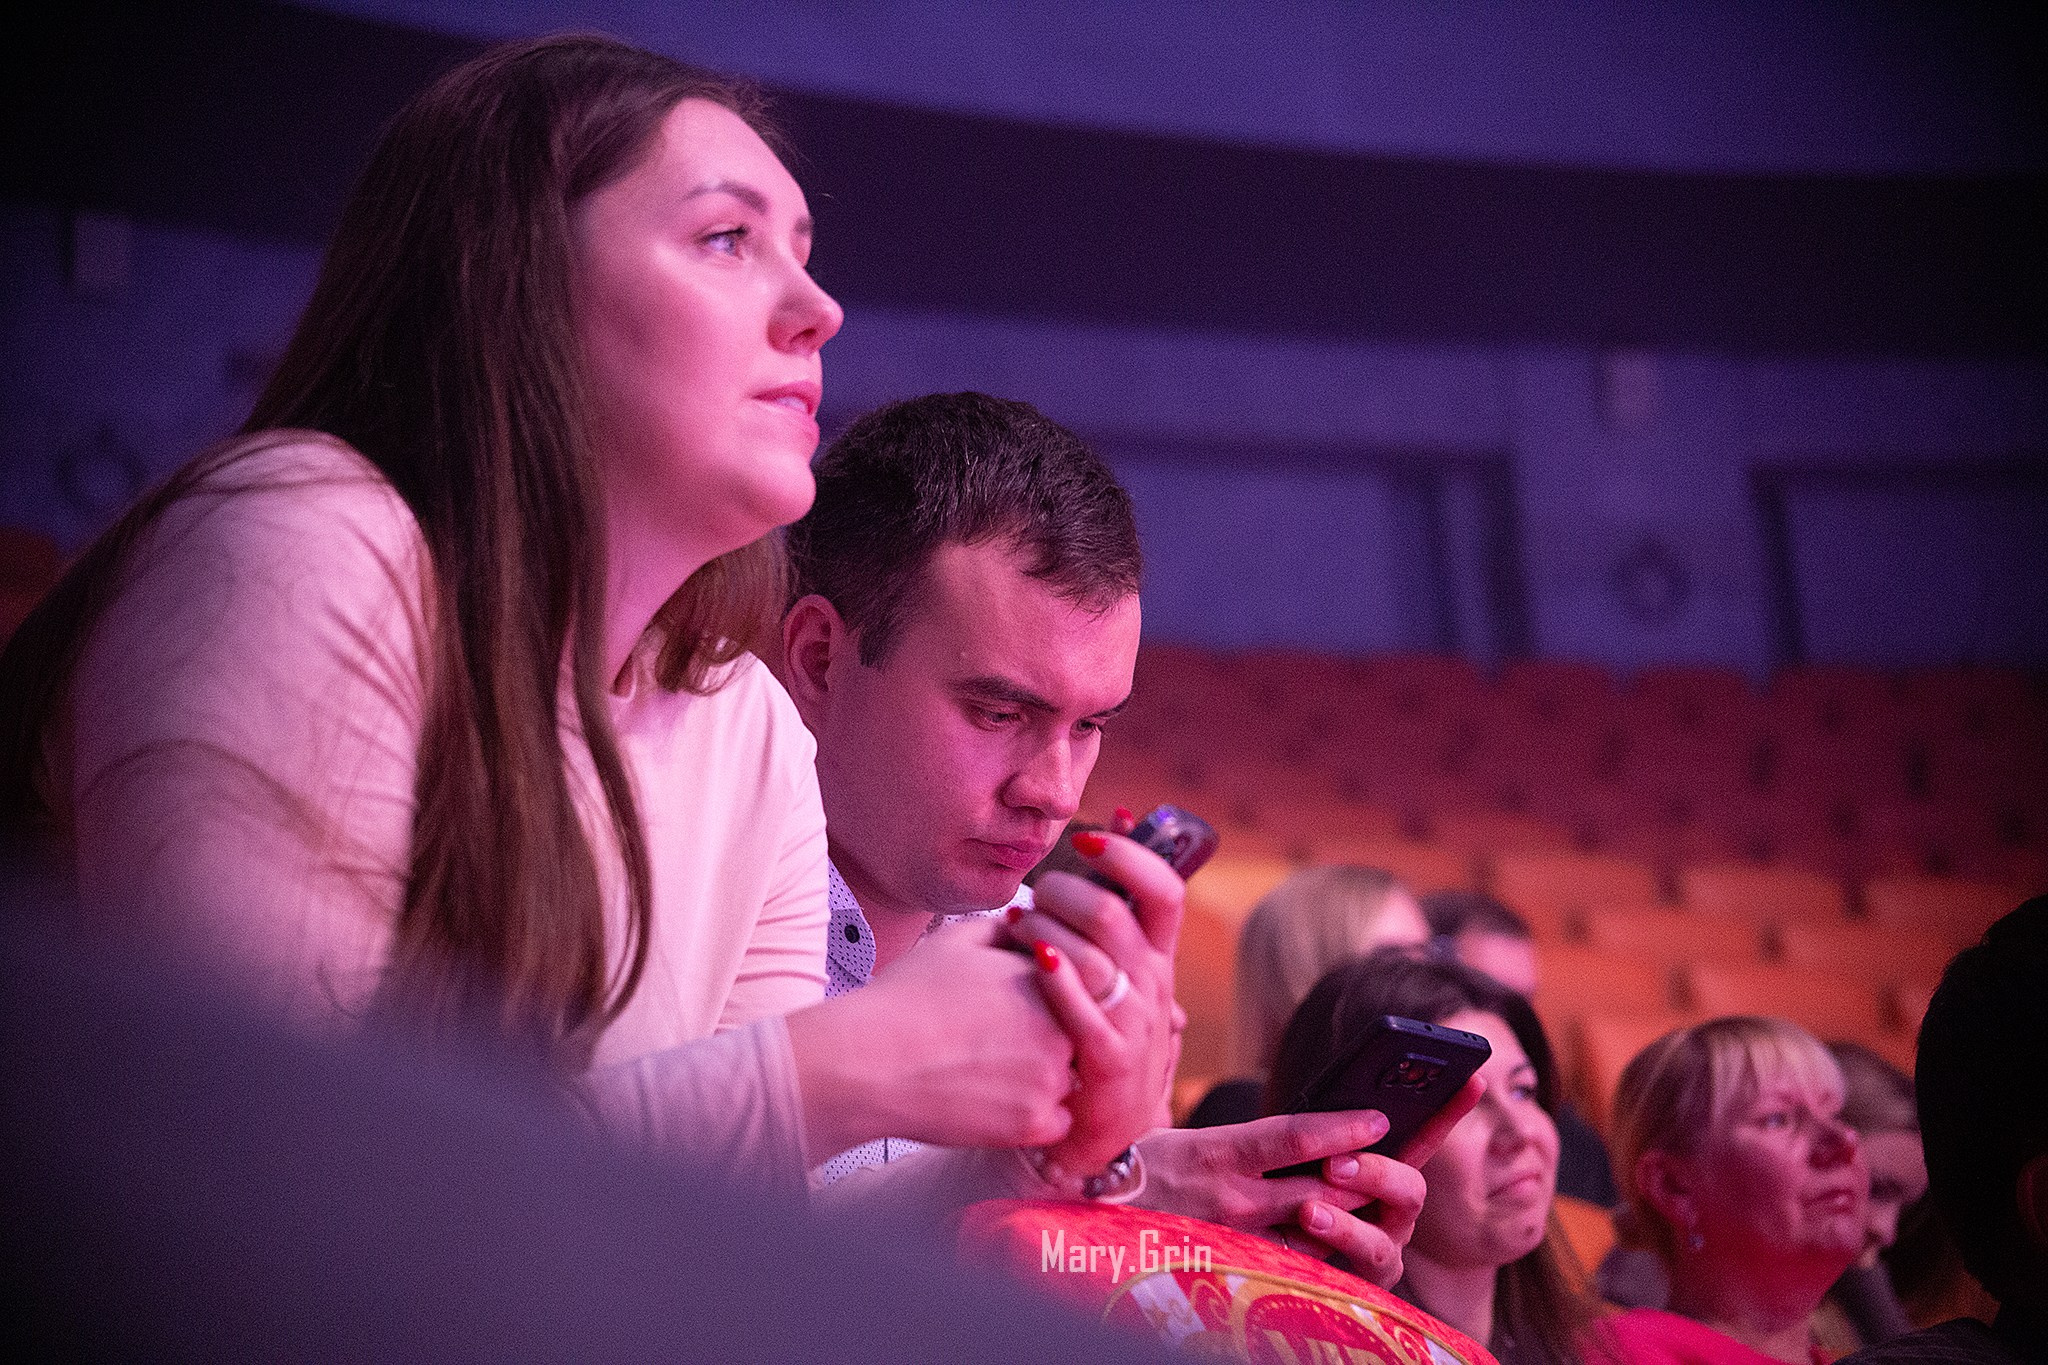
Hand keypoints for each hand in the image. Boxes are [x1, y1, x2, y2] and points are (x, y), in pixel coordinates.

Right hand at [786, 919, 1074, 1163]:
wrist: (867, 1061)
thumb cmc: (905, 997)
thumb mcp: (956, 940)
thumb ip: (1007, 929)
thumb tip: (1036, 926)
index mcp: (1049, 976)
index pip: (1078, 986)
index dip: (1047, 998)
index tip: (1013, 1010)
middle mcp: (1061, 1024)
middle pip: (1080, 1033)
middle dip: (1050, 1038)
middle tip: (1002, 1043)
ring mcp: (1050, 1077)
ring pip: (1072, 1079)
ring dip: (1045, 1078)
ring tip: (993, 1072)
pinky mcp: (1034, 1122)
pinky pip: (1058, 1121)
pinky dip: (1035, 1116)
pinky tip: (996, 1101)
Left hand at [1007, 827, 1183, 1184]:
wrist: (1101, 1126)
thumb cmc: (1091, 1033)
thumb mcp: (1108, 973)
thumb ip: (1105, 916)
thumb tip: (1118, 826)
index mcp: (1155, 958)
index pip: (1163, 889)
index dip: (1128, 856)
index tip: (1087, 841)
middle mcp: (1153, 985)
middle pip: (1115, 914)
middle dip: (1062, 891)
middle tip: (1032, 897)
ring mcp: (1136, 1024)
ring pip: (1098, 954)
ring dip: (1046, 930)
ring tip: (1016, 929)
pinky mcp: (1110, 1062)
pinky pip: (1087, 1012)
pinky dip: (1058, 980)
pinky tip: (1032, 962)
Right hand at [1136, 1110, 1426, 1287]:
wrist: (1094, 1217)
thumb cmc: (1148, 1169)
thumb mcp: (1192, 1139)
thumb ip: (1252, 1141)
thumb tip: (1318, 1135)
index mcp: (1217, 1152)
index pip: (1291, 1137)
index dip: (1341, 1128)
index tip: (1379, 1116)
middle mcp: (1231, 1199)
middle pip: (1319, 1189)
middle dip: (1368, 1175)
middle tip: (1398, 1158)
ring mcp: (1237, 1240)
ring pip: (1316, 1229)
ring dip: (1355, 1214)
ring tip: (1382, 1197)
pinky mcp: (1239, 1268)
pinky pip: (1296, 1260)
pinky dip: (1327, 1247)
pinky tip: (1352, 1241)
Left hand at [1285, 1075, 1484, 1284]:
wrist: (1245, 1241)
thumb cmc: (1275, 1183)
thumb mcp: (1297, 1152)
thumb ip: (1321, 1134)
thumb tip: (1355, 1116)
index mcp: (1382, 1170)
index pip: (1421, 1138)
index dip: (1449, 1111)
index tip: (1473, 1080)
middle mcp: (1391, 1211)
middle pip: (1410, 1191)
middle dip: (1378, 1175)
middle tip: (1334, 1164)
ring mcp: (1379, 1250)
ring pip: (1381, 1242)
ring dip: (1346, 1225)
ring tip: (1309, 1211)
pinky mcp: (1356, 1286)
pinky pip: (1352, 1278)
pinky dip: (1330, 1256)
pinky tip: (1303, 1238)